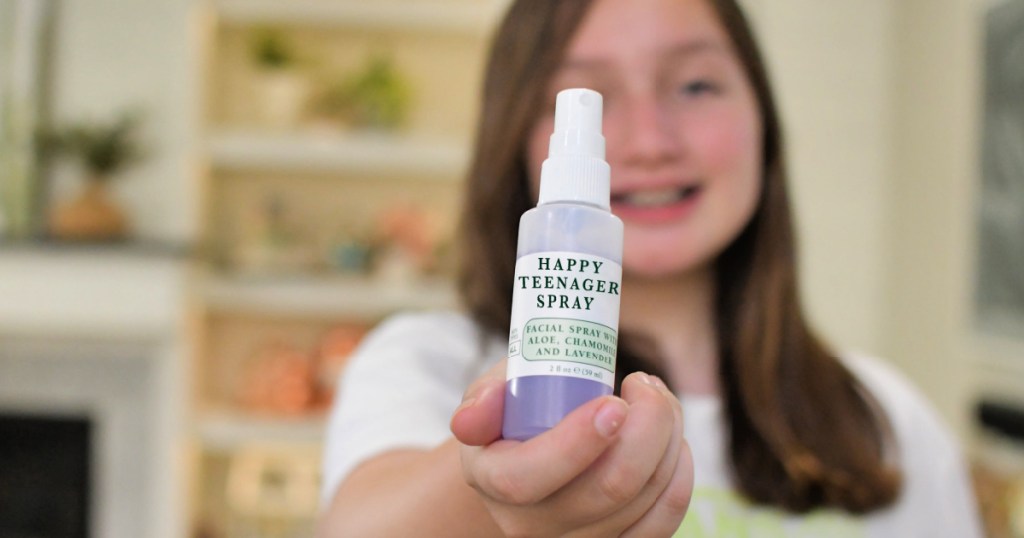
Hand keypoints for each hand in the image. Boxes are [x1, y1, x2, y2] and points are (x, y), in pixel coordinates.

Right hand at [450, 359, 692, 536]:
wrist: (529, 462)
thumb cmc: (514, 419)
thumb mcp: (491, 399)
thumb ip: (483, 400)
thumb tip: (470, 420)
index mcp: (494, 482)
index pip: (528, 478)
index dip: (576, 442)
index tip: (614, 402)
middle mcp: (533, 527)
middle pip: (607, 489)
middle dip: (646, 427)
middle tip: (645, 384)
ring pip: (645, 498)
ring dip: (667, 437)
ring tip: (656, 397)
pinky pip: (663, 521)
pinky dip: (679, 474)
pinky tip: (673, 440)